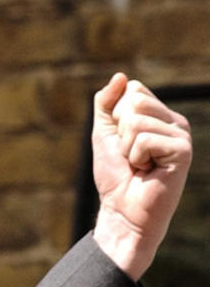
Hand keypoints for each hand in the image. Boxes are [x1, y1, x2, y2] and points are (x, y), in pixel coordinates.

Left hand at [91, 72, 191, 279]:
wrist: (122, 210)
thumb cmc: (115, 175)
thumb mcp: (104, 133)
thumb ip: (106, 104)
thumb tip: (120, 76)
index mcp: (159, 115)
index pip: (133, 89)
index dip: (116, 115)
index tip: (122, 141)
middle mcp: (174, 122)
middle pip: (135, 100)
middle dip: (120, 131)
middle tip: (130, 155)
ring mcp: (181, 135)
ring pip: (137, 120)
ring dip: (127, 148)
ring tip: (139, 165)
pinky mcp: (183, 151)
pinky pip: (144, 139)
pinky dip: (136, 157)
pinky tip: (147, 171)